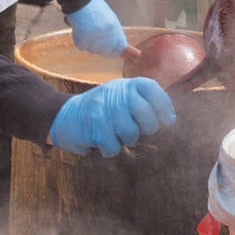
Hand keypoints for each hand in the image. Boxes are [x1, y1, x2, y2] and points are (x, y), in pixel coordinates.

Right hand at [48, 77, 175, 156]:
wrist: (64, 115)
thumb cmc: (101, 111)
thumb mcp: (121, 98)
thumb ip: (142, 103)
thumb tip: (170, 118)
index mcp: (125, 85)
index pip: (151, 88)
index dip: (164, 105)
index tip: (169, 120)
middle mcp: (116, 93)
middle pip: (146, 115)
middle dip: (146, 129)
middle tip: (135, 131)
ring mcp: (104, 108)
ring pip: (131, 134)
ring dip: (125, 140)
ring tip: (113, 134)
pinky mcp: (93, 125)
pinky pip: (113, 147)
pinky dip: (109, 149)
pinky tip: (100, 141)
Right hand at [64, 0, 129, 55]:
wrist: (80, 0)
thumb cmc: (94, 7)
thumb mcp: (109, 19)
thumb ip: (113, 33)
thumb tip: (117, 47)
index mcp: (115, 30)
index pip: (120, 48)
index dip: (115, 51)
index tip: (111, 52)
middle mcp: (107, 37)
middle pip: (105, 52)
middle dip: (100, 48)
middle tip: (93, 38)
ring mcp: (96, 40)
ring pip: (92, 49)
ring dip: (88, 42)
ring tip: (86, 27)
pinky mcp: (84, 41)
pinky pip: (81, 46)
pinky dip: (78, 39)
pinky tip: (79, 28)